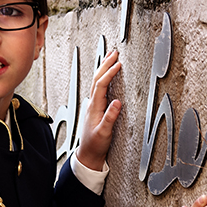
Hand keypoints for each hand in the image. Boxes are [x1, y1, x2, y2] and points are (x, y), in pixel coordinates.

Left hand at [76, 50, 121, 170]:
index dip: (109, 73)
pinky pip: (99, 88)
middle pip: (97, 79)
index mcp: (94, 107)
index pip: (101, 85)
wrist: (88, 154)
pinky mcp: (96, 108)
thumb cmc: (95, 145)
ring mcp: (93, 105)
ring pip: (97, 82)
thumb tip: (118, 102)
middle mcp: (92, 104)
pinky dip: (103, 78)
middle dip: (105, 64)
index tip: (118, 64)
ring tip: (110, 58)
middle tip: (114, 53)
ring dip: (103, 68)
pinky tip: (107, 75)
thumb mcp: (104, 132)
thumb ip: (110, 117)